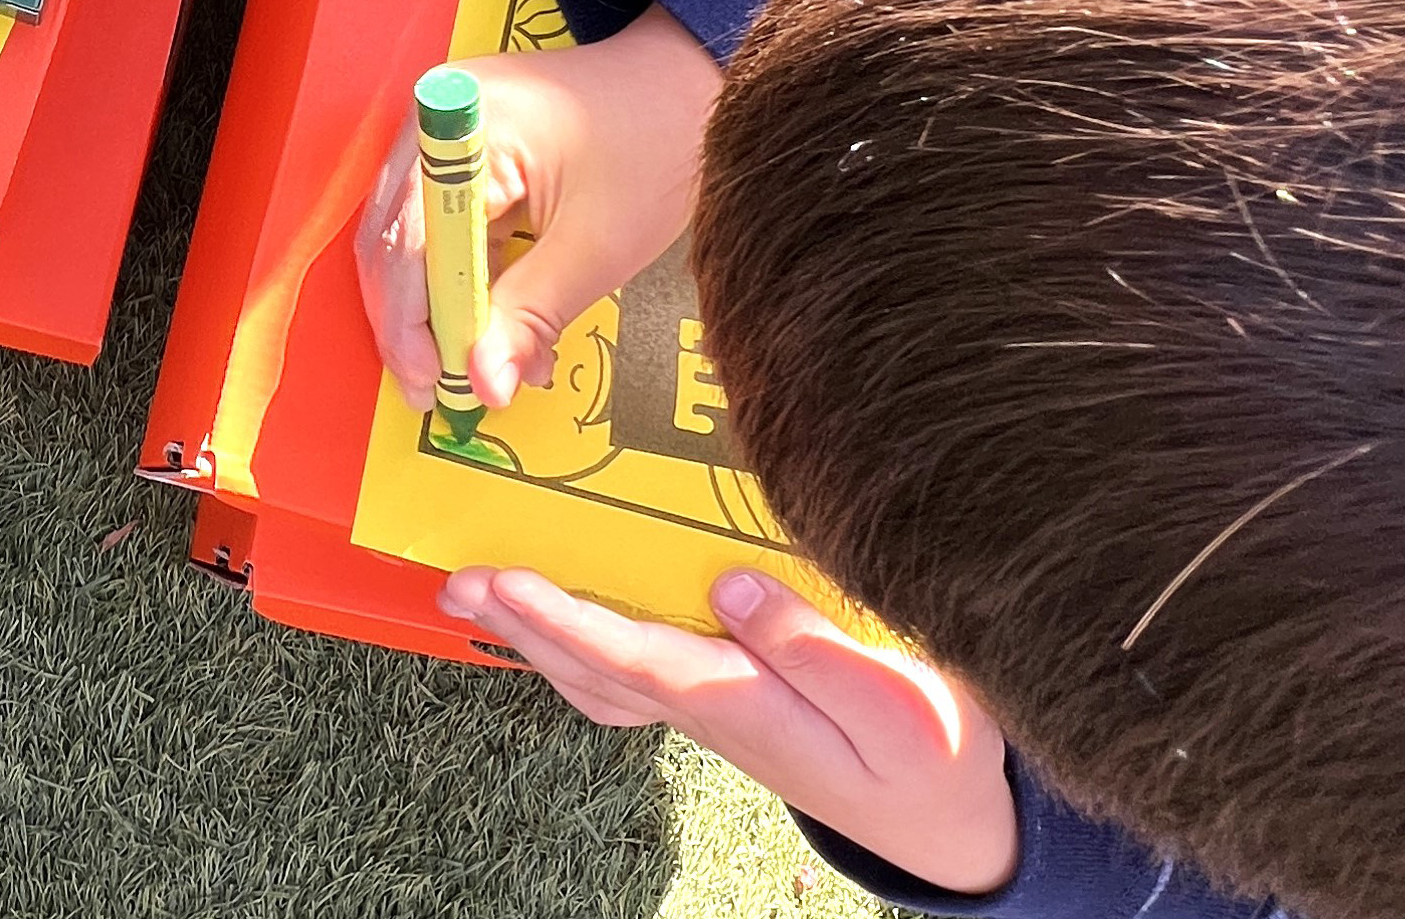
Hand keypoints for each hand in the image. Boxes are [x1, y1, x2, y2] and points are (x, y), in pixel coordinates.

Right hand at [353, 6, 718, 409]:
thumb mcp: (596, 246)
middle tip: (442, 393)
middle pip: (395, 244)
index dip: (409, 320)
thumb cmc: (655, 141)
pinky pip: (443, 232)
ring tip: (486, 370)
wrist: (686, 82)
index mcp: (465, 127)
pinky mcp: (461, 156)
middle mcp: (435, 123)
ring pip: (412, 245)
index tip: (432, 383)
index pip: (409, 241)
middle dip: (417, 325)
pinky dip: (468, 285)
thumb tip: (485, 385)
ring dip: (446, 312)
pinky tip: (505, 330)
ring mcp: (444, 137)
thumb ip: (531, 316)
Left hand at [443, 567, 1018, 898]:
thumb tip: (728, 588)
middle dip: (520, 623)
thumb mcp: (898, 705)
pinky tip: (561, 614)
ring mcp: (709, 708)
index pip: (630, 656)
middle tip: (455, 581)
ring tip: (482, 594)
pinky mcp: (723, 698)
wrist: (949, 822)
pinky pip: (627, 669)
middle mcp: (707, 708)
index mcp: (741, 705)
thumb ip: (813, 648)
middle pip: (591, 667)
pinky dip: (580, 640)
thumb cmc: (932, 756)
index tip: (502, 583)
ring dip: (537, 634)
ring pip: (599, 674)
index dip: (562, 618)